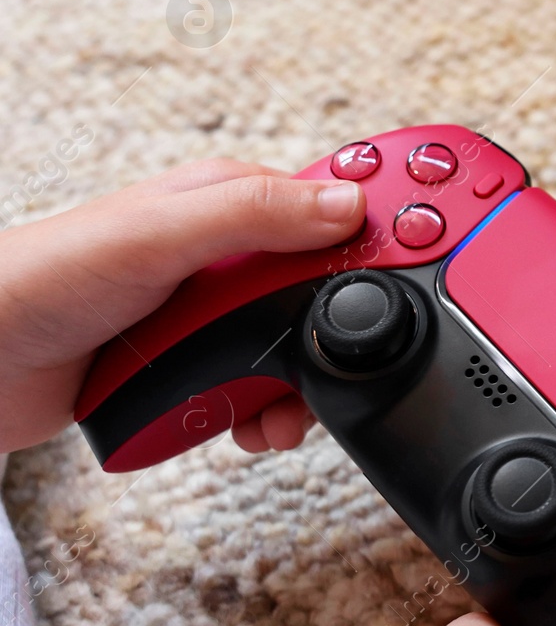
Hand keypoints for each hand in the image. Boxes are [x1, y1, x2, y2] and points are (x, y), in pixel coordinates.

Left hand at [0, 159, 366, 453]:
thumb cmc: (38, 281)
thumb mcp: (156, 235)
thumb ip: (254, 215)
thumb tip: (347, 206)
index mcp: (230, 202)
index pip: (337, 198)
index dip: (394, 215)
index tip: (445, 246)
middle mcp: (230, 256)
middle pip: (334, 284)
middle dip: (351, 325)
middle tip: (362, 354)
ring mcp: (216, 316)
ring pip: (304, 347)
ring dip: (305, 386)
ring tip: (280, 412)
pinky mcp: (199, 369)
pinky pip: (264, 391)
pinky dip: (267, 415)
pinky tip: (247, 427)